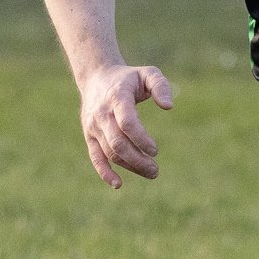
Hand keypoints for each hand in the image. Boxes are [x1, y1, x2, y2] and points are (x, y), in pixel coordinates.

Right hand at [78, 63, 174, 186]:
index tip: (155, 150)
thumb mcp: (147, 73)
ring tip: (151, 172)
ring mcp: (94, 126)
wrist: (96, 78)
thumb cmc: (128, 78)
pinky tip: (118, 184)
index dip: (141, 138)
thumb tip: (168, 106)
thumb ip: (160, 86)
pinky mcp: (90, 135)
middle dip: (137, 159)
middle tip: (155, 169)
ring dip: (129, 165)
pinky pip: (95, 156)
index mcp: (117, 97)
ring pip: (109, 152)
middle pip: (117, 142)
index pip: (126, 122)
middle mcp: (102, 113)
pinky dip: (104, 172)